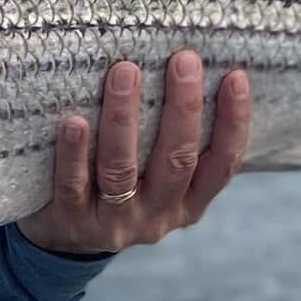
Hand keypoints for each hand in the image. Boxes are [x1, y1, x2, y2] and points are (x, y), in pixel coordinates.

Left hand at [17, 51, 250, 255]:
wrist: (64, 240)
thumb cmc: (115, 185)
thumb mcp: (154, 173)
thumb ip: (168, 136)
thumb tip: (186, 66)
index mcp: (188, 202)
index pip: (222, 164)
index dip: (233, 123)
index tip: (236, 77)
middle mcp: (157, 214)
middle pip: (176, 161)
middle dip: (183, 108)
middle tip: (184, 60)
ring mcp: (114, 222)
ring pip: (122, 170)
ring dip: (124, 119)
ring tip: (125, 72)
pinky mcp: (72, 221)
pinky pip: (73, 185)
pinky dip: (74, 153)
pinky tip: (74, 121)